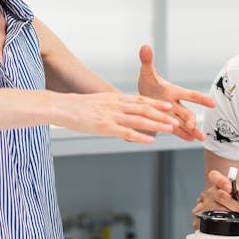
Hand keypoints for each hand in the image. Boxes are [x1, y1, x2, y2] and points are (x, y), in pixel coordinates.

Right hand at [50, 91, 178, 143]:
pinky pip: (126, 132)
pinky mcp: (105, 127)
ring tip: (170, 129)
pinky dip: (140, 136)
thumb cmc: (77, 106)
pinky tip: (150, 140)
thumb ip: (110, 106)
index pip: (140, 100)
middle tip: (176, 119)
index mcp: (115, 99)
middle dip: (162, 115)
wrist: (62, 106)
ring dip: (157, 124)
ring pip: (139, 120)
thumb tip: (119, 110)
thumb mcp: (98, 102)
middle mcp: (116, 105)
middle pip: (144, 109)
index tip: (168, 105)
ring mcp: (112, 116)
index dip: (156, 103)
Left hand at [137, 44, 215, 141]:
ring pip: (184, 123)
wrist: (142, 96)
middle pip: (186, 112)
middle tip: (192, 127)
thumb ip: (147, 61)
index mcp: (173, 91)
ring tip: (201, 139)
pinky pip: (176, 130)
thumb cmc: (148, 83)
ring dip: (192, 130)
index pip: (188, 95)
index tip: (212, 103)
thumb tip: (145, 46)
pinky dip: (183, 135)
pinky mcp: (167, 122)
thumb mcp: (146, 73)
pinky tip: (191, 140)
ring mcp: (172, 114)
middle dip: (190, 120)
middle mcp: (175, 103)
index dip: (200, 99)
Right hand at [192, 169, 238, 225]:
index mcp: (221, 183)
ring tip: (235, 213)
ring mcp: (206, 203)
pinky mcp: (205, 215)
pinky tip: (228, 218)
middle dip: (233, 203)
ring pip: (216, 208)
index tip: (230, 188)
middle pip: (219, 195)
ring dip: (229, 212)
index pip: (214, 176)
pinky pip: (212, 217)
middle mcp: (212, 192)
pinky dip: (223, 219)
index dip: (221, 181)